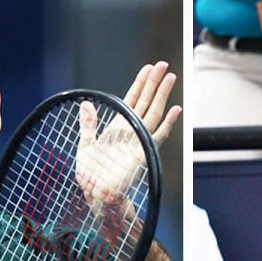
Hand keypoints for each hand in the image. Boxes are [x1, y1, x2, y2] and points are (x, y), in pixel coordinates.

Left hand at [75, 61, 180, 218]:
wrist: (96, 196)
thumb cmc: (91, 176)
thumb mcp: (85, 146)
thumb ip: (88, 125)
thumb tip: (86, 103)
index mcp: (119, 128)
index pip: (132, 100)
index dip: (140, 83)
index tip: (148, 68)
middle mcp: (132, 132)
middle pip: (146, 101)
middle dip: (154, 82)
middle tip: (163, 64)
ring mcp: (139, 141)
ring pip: (153, 112)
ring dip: (162, 95)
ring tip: (170, 76)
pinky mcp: (143, 153)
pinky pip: (158, 136)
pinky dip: (168, 123)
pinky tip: (176, 109)